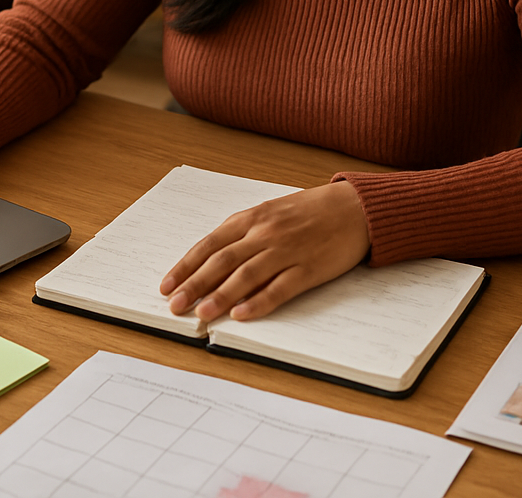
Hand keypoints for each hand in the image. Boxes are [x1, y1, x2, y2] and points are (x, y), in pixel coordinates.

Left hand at [159, 181, 369, 321]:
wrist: (355, 207)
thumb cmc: (310, 211)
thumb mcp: (270, 212)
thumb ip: (244, 233)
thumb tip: (212, 260)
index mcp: (252, 218)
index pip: (209, 244)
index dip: (186, 266)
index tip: (167, 285)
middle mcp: (265, 233)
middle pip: (222, 261)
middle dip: (194, 284)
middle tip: (175, 305)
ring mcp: (287, 250)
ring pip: (246, 275)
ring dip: (221, 295)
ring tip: (202, 313)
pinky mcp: (309, 268)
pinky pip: (280, 287)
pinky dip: (259, 302)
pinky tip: (243, 314)